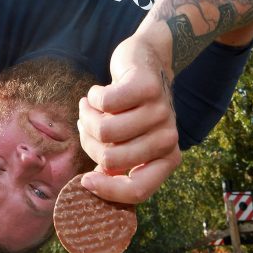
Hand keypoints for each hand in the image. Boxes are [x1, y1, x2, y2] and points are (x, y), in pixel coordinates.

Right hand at [77, 36, 181, 203]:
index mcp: (167, 159)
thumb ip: (115, 165)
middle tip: (87, 126)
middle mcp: (168, 139)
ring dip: (87, 117)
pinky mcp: (147, 87)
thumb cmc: (131, 109)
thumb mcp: (128, 141)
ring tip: (90, 107)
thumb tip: (88, 187)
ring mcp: (160, 113)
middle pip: (111, 160)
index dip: (106, 190)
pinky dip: (92, 97)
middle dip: (89, 143)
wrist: (148, 60)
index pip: (138, 191)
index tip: (84, 180)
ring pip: (104, 131)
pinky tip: (97, 92)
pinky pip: (104, 103)